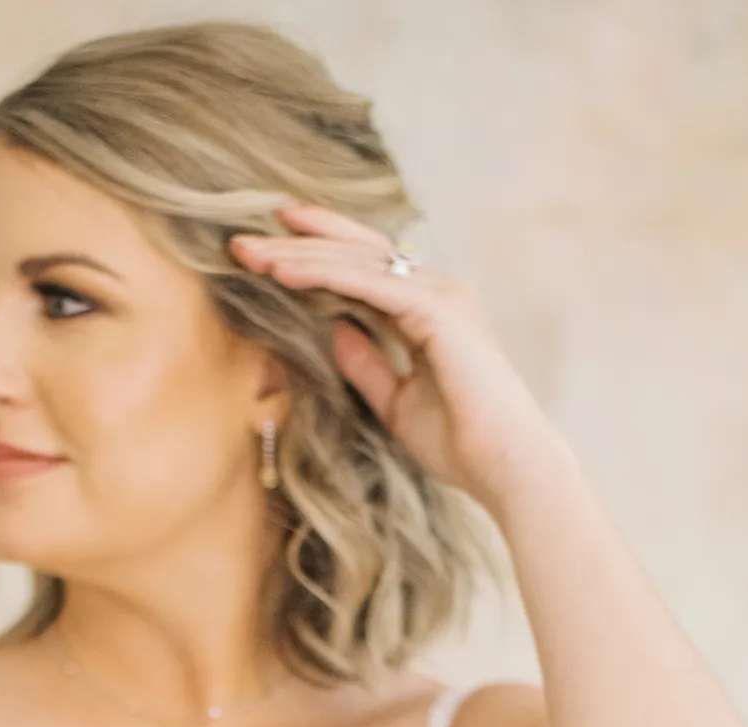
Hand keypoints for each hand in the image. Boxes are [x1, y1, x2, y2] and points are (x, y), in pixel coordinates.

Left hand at [229, 202, 568, 517]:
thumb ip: (366, 364)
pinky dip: (323, 275)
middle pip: (356, 252)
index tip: (271, 241)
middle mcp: (436, 291)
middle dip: (298, 242)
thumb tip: (333, 330)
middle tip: (241, 239)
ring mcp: (439, 295)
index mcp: (429, 310)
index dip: (319, 249)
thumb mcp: (396, 402)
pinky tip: (283, 272)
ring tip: (248, 251)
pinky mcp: (436, 311)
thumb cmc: (461, 444)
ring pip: (356, 260)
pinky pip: (367, 284)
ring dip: (299, 253)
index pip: (365, 267)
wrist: (506, 467)